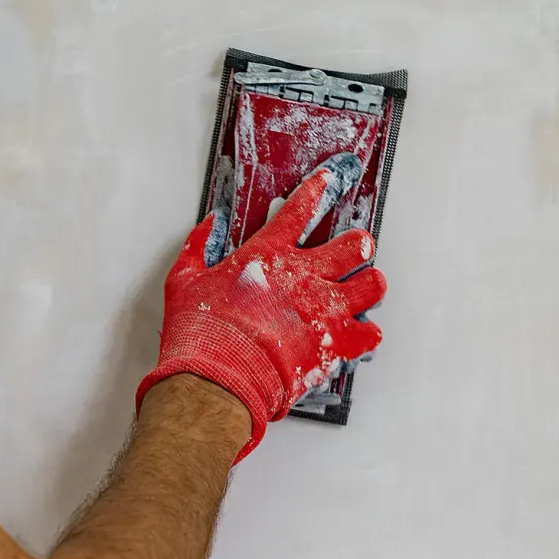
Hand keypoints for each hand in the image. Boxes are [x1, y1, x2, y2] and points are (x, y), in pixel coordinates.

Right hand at [137, 155, 387, 460]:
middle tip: (353, 251)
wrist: (219, 380)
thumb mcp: (185, 280)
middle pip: (354, 245)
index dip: (319, 189)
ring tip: (361, 291)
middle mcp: (304, 276)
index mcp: (269, 254)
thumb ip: (196, 247)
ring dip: (369, 286)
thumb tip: (207, 225)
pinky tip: (358, 333)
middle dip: (357, 246)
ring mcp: (325, 309)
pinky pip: (371, 333)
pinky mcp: (336, 344)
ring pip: (373, 285)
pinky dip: (366, 333)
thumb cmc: (201, 334)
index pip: (301, 208)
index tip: (331, 179)